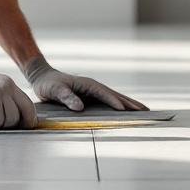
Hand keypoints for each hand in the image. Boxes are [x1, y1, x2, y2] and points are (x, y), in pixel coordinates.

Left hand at [24, 57, 148, 111]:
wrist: (43, 77)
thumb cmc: (48, 84)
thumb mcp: (54, 90)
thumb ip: (67, 98)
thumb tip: (80, 108)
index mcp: (87, 84)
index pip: (104, 94)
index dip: (115, 102)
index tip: (125, 110)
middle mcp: (94, 86)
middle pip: (116, 95)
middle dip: (131, 103)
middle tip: (146, 112)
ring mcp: (95, 90)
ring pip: (116, 98)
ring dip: (130, 104)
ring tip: (144, 111)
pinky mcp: (93, 96)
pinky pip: (110, 101)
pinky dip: (121, 106)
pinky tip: (127, 112)